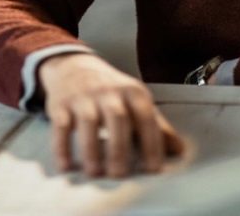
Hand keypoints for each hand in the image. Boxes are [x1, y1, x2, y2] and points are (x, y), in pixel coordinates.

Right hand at [38, 53, 186, 177]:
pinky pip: (61, 125)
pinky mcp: (61, 104)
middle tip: (120, 174)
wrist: (74, 66)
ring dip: (91, 148)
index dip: (151, 143)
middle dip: (119, 148)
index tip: (153, 168)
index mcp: (132, 92)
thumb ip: (157, 126)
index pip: (145, 117)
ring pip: (88, 121)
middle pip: (117, 118)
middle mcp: (108, 91)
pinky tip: (66, 166)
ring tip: (95, 172)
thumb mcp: (136, 101)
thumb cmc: (111, 92)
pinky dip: (62, 147)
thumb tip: (179, 150)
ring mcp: (83, 97)